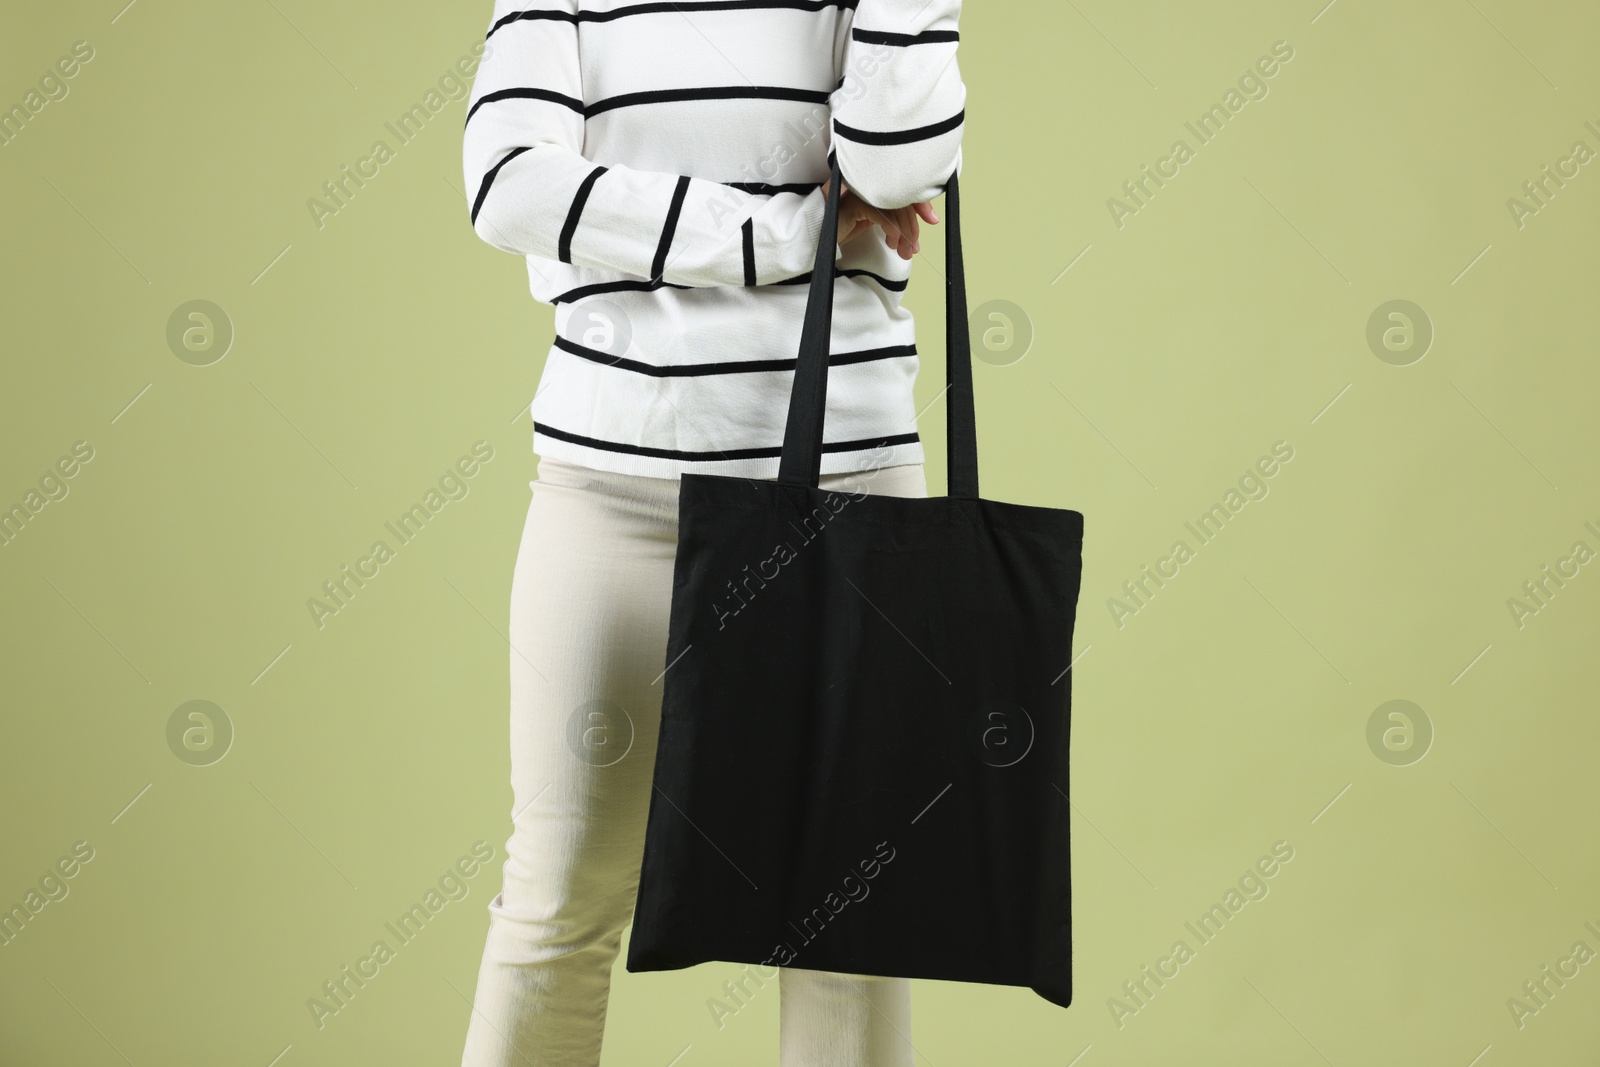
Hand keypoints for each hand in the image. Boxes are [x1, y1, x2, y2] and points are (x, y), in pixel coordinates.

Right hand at [820, 178, 940, 259]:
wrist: (819, 235)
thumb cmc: (844, 228)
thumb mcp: (875, 223)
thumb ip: (892, 220)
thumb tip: (914, 232)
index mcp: (876, 187)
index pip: (906, 190)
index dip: (922, 204)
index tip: (933, 220)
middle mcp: (870, 185)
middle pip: (903, 200)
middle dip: (913, 227)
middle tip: (914, 248)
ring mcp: (862, 192)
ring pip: (895, 208)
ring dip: (904, 234)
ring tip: (903, 251)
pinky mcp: (855, 204)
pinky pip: (882, 214)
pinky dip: (892, 230)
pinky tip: (891, 242)